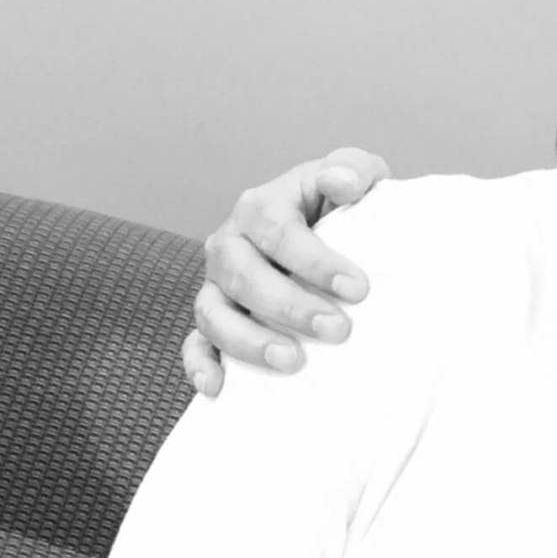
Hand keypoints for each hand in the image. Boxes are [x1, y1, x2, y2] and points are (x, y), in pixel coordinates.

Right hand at [183, 147, 389, 396]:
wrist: (332, 234)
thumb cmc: (344, 206)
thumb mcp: (355, 176)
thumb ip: (352, 169)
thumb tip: (341, 181)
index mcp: (260, 206)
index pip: (277, 230)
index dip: (314, 261)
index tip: (359, 289)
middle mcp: (230, 244)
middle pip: (243, 275)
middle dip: (289, 306)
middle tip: (338, 330)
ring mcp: (217, 285)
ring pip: (213, 313)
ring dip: (248, 340)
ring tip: (292, 361)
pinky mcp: (214, 320)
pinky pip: (195, 344)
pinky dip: (199, 365)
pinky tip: (218, 389)